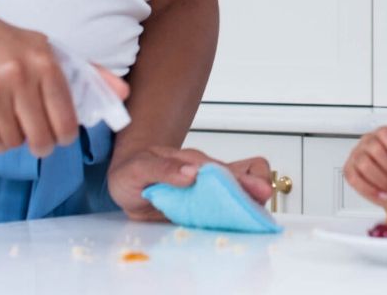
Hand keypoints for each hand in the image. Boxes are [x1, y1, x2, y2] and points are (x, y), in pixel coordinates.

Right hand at [0, 7, 86, 157]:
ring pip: (14, 141)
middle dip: (43, 145)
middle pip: (40, 136)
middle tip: (39, 142)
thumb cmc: (9, 42)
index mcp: (45, 62)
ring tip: (14, 124)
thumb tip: (123, 93)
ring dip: (16, 140)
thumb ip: (86, 73)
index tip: (62, 137)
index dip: (66, 135)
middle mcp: (21, 76)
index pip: (65, 116)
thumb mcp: (49, 49)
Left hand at [108, 146, 272, 220]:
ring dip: (249, 204)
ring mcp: (206, 190)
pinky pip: (224, 211)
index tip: (257, 191)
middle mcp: (205, 174)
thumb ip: (163, 169)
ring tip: (255, 219)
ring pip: (239, 192)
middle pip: (244, 174)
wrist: (124, 180)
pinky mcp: (201, 208)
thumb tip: (192, 173)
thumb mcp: (139, 167)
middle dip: (257, 188)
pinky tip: (238, 224)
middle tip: (262, 203)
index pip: (224, 167)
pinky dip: (235, 217)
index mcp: (193, 162)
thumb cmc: (133, 168)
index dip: (243, 179)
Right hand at [343, 127, 386, 204]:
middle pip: (375, 149)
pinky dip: (370, 190)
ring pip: (364, 164)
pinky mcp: (349, 171)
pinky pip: (355, 179)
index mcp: (383, 134)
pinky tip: (382, 195)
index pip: (385, 133)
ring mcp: (356, 155)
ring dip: (381, 180)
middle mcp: (367, 142)